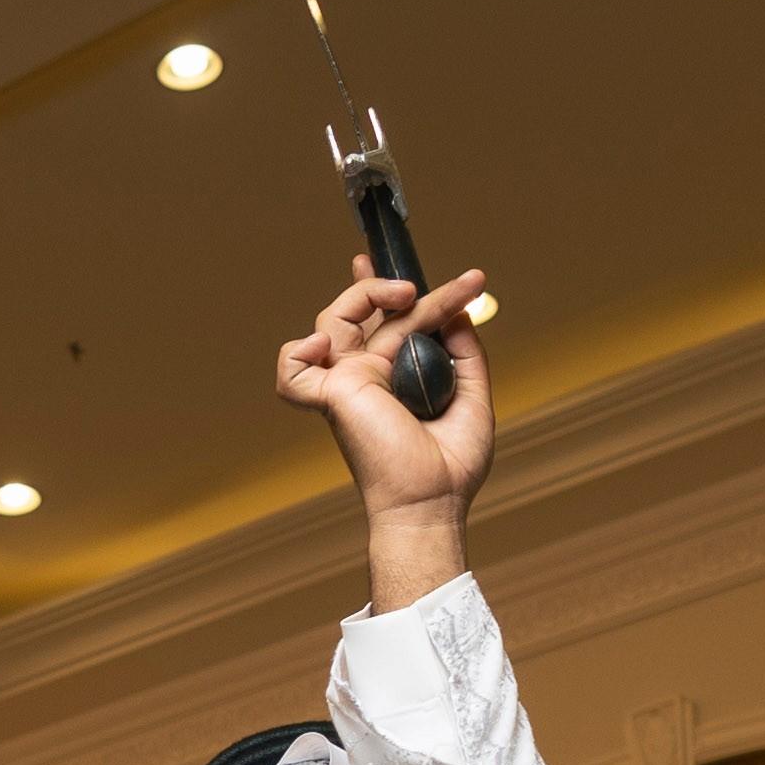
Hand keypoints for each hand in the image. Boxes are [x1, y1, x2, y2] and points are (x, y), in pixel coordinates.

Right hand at [278, 257, 496, 598]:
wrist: (433, 500)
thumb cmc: (450, 466)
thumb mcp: (473, 396)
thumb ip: (466, 353)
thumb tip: (458, 313)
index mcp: (391, 376)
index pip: (376, 321)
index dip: (377, 288)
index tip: (396, 264)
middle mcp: (365, 376)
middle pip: (355, 311)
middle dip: (378, 283)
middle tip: (417, 286)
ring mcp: (347, 382)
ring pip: (332, 320)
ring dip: (365, 295)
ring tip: (406, 294)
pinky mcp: (335, 393)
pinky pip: (291, 370)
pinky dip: (297, 354)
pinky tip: (326, 346)